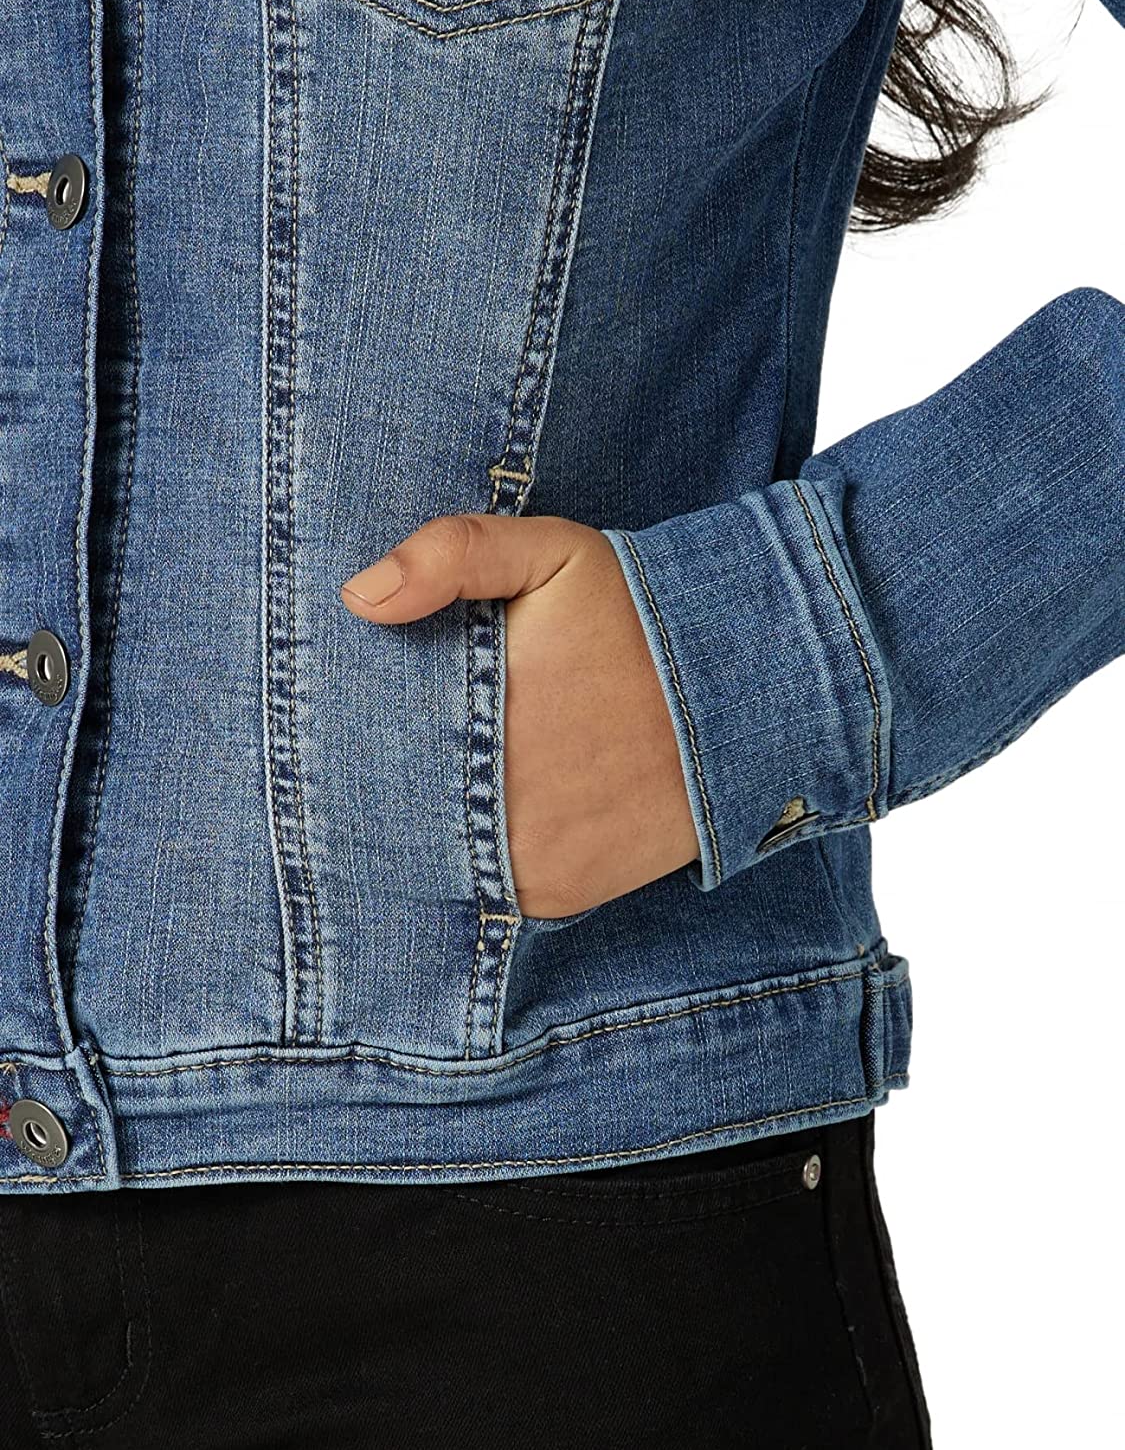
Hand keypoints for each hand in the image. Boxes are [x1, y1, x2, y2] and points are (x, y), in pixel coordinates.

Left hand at [341, 514, 700, 918]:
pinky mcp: (559, 894)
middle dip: (388, 784)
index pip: (371, 746)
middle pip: (397, 807)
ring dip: (433, 829)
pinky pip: (490, 885)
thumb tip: (360, 596)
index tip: (347, 725)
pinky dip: (482, 858)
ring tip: (453, 783)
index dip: (351, 738)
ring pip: (439, 853)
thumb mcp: (553, 554)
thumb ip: (454, 554)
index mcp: (477, 717)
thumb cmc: (643, 615)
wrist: (757, 690)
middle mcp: (495, 805)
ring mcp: (528, 861)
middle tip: (391, 760)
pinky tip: (497, 816)